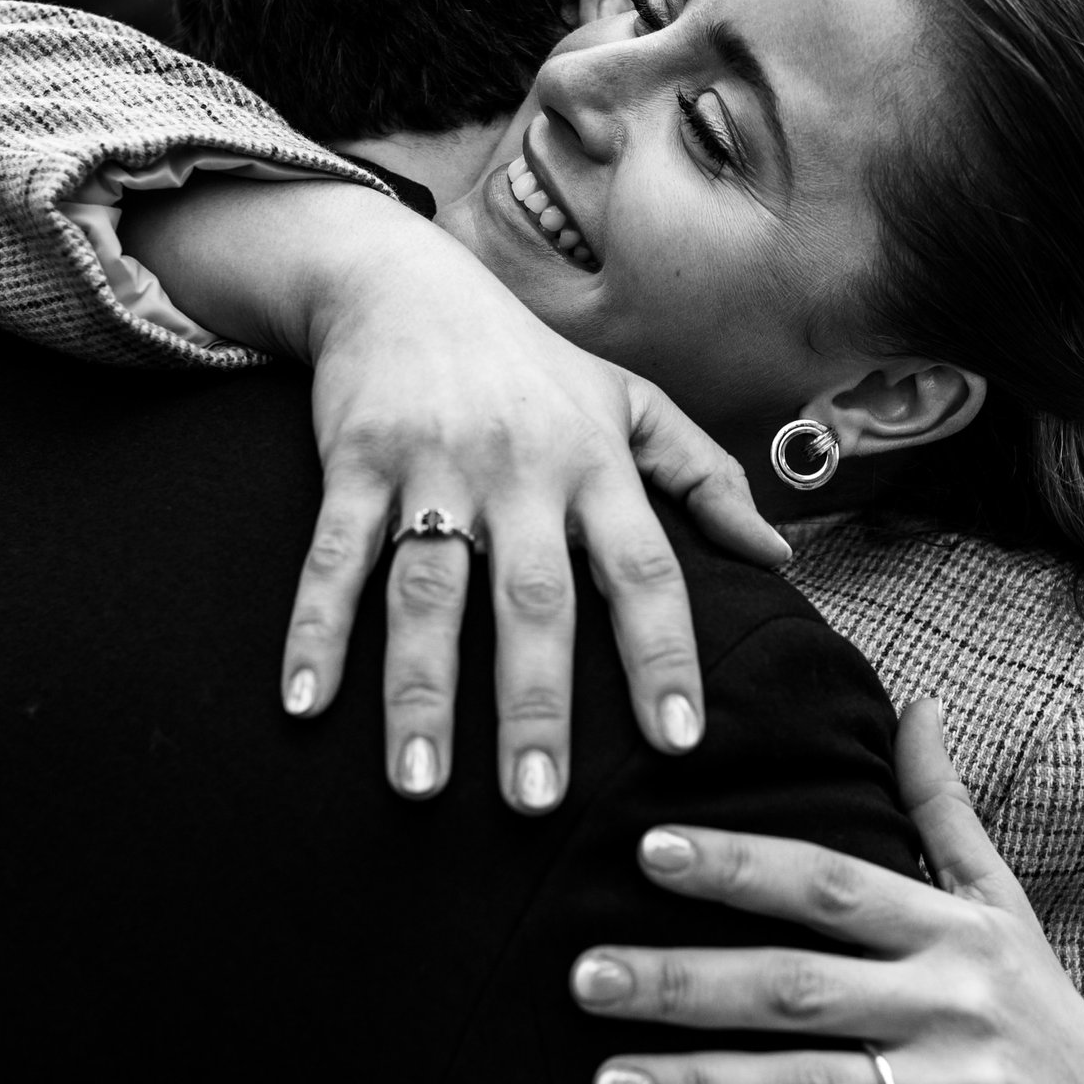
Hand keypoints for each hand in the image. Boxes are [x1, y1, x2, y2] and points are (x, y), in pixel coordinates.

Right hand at [285, 199, 791, 811]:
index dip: (663, 655)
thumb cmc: (532, 365)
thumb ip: (706, 481)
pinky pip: (333, 556)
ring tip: (418, 785)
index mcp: (597, 462)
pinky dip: (315, 629)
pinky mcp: (354, 460)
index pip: (645, 569)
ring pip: (428, 590)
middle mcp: (521, 468)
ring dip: (420, 690)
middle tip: (539, 803)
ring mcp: (433, 465)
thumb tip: (780, 559)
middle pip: (533, 598)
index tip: (680, 742)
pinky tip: (303, 704)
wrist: (405, 280)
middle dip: (536, 703)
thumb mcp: (632, 402)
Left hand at [569, 698, 1083, 1083]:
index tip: (650, 850)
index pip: (831, 886)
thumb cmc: (1032, 1009)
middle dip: (685, 982)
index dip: (741, 866)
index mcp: (948, 931)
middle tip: (586, 977)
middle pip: (796, 989)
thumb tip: (917, 701)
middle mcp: (948, 1005)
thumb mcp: (1001, 904)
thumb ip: (944, 809)